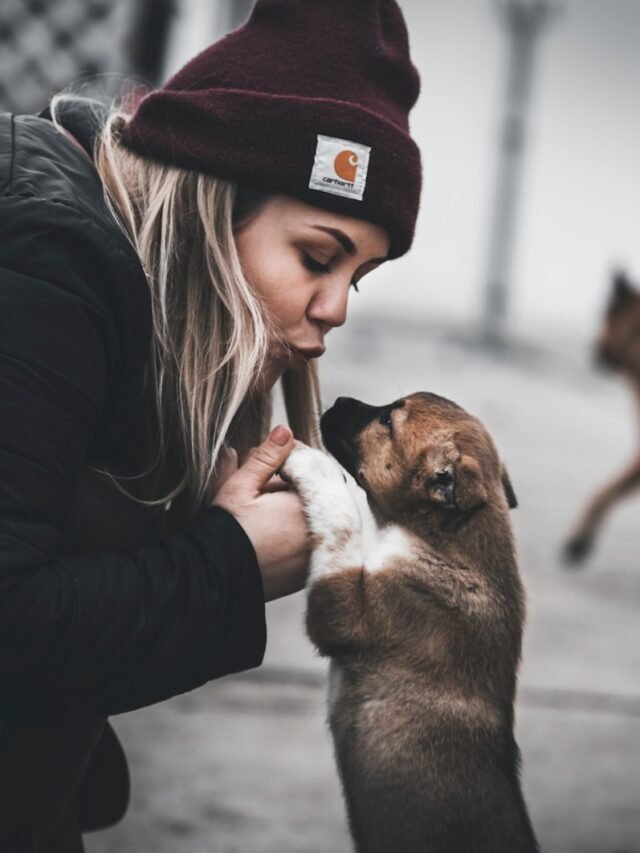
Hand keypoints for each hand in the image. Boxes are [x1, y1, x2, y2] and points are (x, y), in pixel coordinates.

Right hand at [212, 426, 310, 600]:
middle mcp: (320, 533)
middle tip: (260, 488)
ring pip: (312, 517)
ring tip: (261, 512)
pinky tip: (270, 533)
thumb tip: (284, 431)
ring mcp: (316, 555)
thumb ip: (266, 457)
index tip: (265, 465)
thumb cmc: (225, 533)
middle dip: (289, 485)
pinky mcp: (308, 572)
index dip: (285, 462)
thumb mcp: (241, 487)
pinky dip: (295, 533)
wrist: (215, 581)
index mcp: (307, 507)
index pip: (309, 470)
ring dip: (293, 508)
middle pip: (313, 494)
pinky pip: (309, 542)